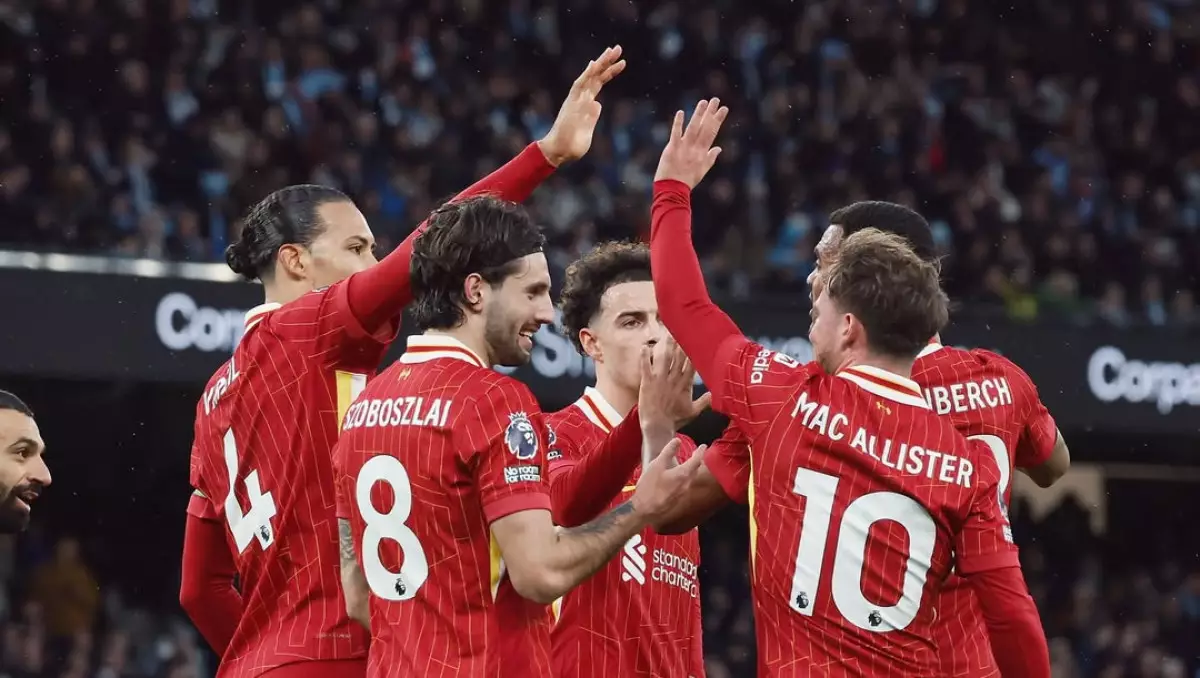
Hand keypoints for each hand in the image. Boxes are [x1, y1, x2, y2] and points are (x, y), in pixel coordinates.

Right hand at [537, 45, 626, 166]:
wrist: (559, 152)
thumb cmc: (572, 146)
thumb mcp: (588, 130)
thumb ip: (592, 118)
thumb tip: (597, 105)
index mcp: (585, 104)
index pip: (598, 84)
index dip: (609, 73)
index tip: (621, 63)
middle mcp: (580, 98)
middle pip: (595, 76)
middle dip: (607, 62)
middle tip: (619, 48)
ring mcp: (576, 100)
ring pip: (589, 77)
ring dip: (601, 63)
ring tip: (613, 51)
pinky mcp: (571, 104)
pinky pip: (579, 86)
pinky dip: (586, 74)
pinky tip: (594, 63)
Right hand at [631, 439, 706, 523]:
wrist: (644, 510)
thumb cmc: (649, 486)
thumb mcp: (657, 465)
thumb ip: (668, 451)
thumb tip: (677, 440)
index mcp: (683, 474)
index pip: (696, 460)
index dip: (700, 451)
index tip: (703, 446)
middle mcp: (686, 484)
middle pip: (695, 469)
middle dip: (697, 460)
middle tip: (697, 453)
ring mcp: (683, 492)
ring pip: (691, 478)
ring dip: (691, 469)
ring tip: (688, 463)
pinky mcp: (678, 499)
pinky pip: (685, 484)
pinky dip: (685, 477)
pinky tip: (678, 477)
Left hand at [637, 336, 711, 436]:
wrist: (658, 427)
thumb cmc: (675, 419)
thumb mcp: (693, 411)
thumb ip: (704, 402)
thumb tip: (715, 395)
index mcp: (685, 384)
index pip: (691, 363)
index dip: (693, 351)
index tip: (695, 341)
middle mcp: (673, 378)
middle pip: (678, 357)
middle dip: (680, 343)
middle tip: (681, 331)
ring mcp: (660, 379)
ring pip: (664, 358)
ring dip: (666, 345)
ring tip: (667, 334)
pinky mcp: (647, 382)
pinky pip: (646, 366)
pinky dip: (644, 356)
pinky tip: (644, 346)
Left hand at [654, 97, 728, 187]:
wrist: (673, 190)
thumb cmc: (687, 181)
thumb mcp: (702, 171)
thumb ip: (710, 158)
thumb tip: (719, 148)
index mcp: (703, 152)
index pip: (712, 132)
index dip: (718, 120)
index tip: (724, 109)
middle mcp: (695, 148)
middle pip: (704, 128)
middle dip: (711, 113)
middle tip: (716, 100)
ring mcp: (684, 148)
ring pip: (693, 128)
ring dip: (699, 114)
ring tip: (704, 102)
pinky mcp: (672, 149)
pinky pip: (675, 134)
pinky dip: (678, 123)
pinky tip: (681, 112)